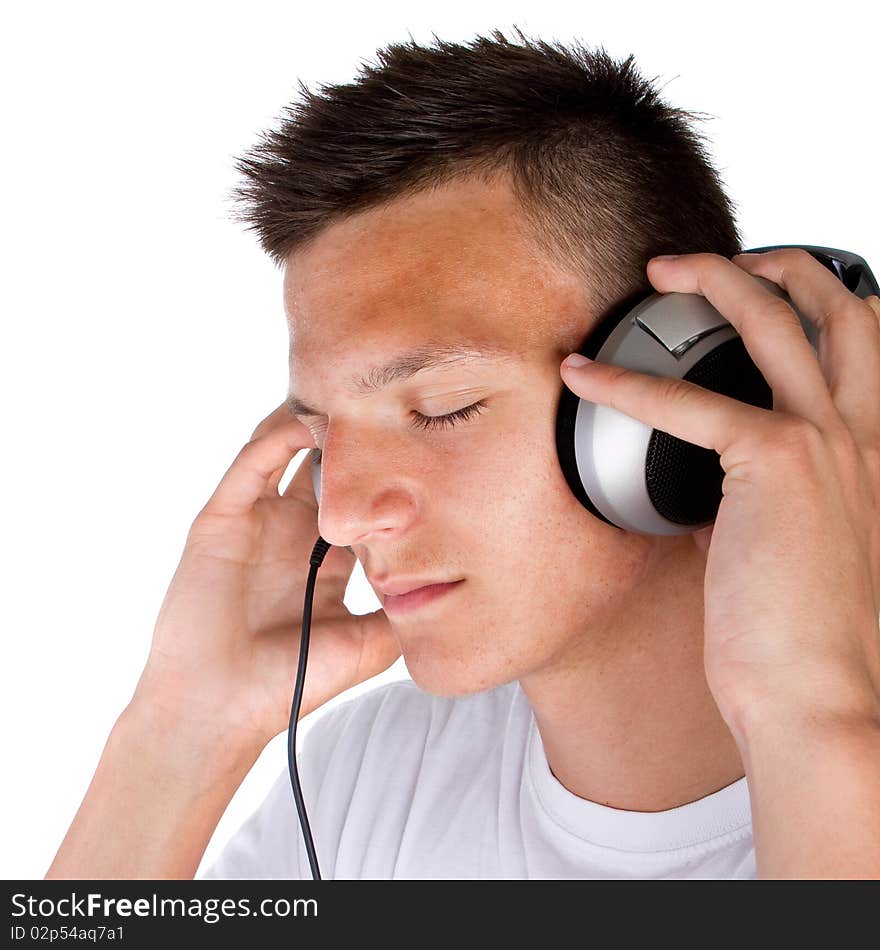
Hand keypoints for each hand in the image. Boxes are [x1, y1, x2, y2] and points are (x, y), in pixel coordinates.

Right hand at [133, 404, 399, 751]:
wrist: (219, 711)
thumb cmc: (290, 683)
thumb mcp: (368, 645)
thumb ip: (404, 612)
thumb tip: (456, 585)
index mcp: (326, 555)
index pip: (361, 496)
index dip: (389, 468)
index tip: (426, 437)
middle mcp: (292, 530)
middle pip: (324, 461)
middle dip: (353, 431)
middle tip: (389, 397)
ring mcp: (256, 520)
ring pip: (284, 449)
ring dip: (315, 422)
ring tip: (353, 397)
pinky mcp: (221, 519)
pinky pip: (250, 464)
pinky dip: (276, 437)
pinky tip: (308, 423)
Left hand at [559, 250, 879, 738]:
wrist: (819, 696)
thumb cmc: (803, 638)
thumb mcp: (796, 553)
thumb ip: (763, 509)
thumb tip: (712, 499)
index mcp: (874, 455)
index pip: (864, 348)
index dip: (820, 305)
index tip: (766, 295)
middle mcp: (865, 436)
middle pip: (836, 309)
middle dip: (776, 266)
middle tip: (713, 261)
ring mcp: (828, 443)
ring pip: (775, 321)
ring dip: (715, 280)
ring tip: (661, 270)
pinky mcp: (775, 464)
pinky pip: (688, 402)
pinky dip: (627, 384)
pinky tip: (582, 375)